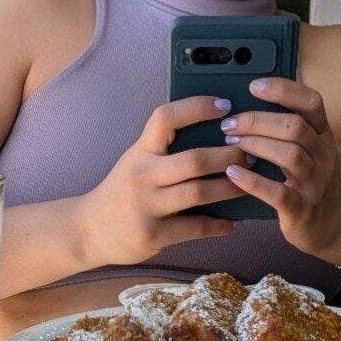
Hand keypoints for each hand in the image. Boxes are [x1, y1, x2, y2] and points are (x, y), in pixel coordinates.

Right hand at [77, 96, 250, 267]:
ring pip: (199, 193)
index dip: (196, 107)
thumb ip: (165, 149)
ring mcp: (147, 206)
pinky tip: (233, 223)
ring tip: (250, 183)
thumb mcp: (137, 161)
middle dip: (228, 155)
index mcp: (140, 151)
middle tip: (251, 153)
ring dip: (230, 188)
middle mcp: (142, 175)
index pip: (165, 118)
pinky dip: (218, 225)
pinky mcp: (153, 235)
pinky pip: (194, 227)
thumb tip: (216, 134)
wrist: (89, 229)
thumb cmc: (123, 190)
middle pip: (193, 159)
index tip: (225, 105)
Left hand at [222, 78, 340, 261]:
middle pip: (295, 126)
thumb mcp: (308, 150)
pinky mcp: (302, 210)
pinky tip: (232, 172)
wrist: (334, 226)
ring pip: (290, 154)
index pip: (311, 102)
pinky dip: (253, 181)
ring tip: (230, 142)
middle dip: (257, 120)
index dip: (283, 90)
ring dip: (255, 144)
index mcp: (323, 135)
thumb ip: (286, 129)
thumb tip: (244, 102)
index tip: (253, 85)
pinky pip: (279, 193)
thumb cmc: (310, 181)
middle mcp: (323, 155)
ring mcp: (315, 183)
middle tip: (228, 123)